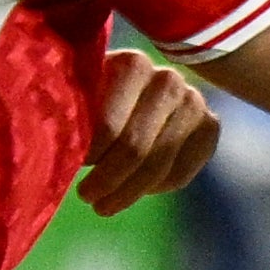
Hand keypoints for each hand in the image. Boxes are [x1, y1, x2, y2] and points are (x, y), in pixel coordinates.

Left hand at [80, 50, 221, 211]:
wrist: (135, 82)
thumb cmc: (91, 89)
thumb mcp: (75, 90)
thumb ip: (67, 111)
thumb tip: (58, 154)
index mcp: (133, 64)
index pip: (109, 126)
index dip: (88, 155)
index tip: (71, 168)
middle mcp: (169, 80)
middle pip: (136, 148)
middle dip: (107, 178)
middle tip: (86, 196)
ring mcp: (194, 103)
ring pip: (159, 166)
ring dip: (127, 191)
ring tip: (102, 205)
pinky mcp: (210, 126)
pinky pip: (181, 173)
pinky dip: (154, 188)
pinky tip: (133, 190)